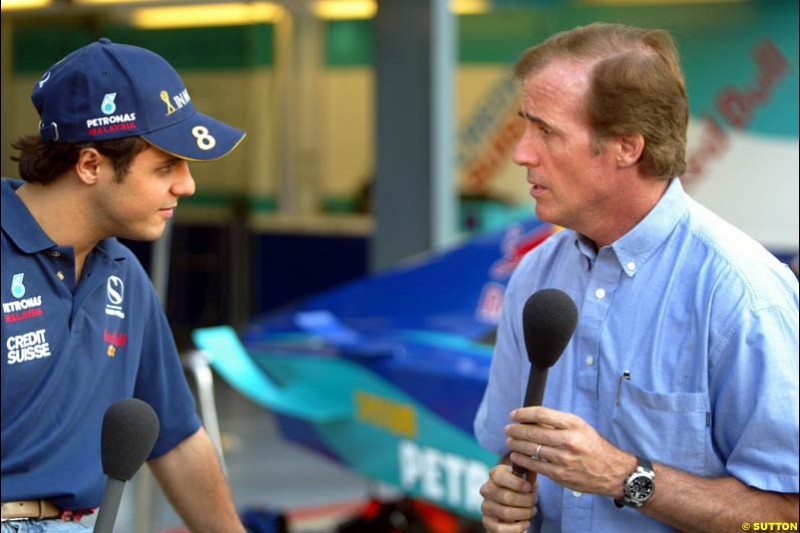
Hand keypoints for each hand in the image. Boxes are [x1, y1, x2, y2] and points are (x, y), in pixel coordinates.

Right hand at [480, 462, 537, 532]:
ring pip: (506, 513)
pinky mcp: (487, 522)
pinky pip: (501, 528)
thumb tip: (533, 470)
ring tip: (532, 511)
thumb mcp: (525, 480)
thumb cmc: (520, 489)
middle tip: (534, 501)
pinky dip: (518, 527)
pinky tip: (526, 523)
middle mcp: (487, 489)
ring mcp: (485, 506)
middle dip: (526, 500)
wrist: (510, 505)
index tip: (529, 488)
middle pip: (506, 497)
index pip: (500, 477)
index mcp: (494, 474)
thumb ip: (529, 476)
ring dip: (524, 513)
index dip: (517, 483)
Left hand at [504, 406, 633, 496]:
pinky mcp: (560, 475)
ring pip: (531, 449)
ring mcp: (564, 459)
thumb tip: (532, 419)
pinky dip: (522, 460)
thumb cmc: (594, 447)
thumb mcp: (581, 428)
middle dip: (515, 430)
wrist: (613, 472)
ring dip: (515, 445)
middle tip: (507, 429)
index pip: (541, 414)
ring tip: (509, 442)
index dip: (523, 413)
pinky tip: (516, 456)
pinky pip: (535, 466)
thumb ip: (558, 423)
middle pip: (532, 432)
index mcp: (574, 424)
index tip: (513, 414)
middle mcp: (569, 440)